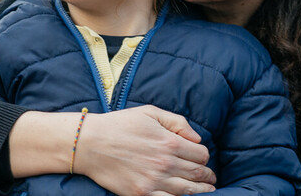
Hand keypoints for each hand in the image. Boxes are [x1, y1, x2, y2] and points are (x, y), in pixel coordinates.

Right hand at [74, 105, 216, 194]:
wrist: (90, 144)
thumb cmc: (119, 125)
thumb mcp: (150, 113)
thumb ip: (177, 122)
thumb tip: (197, 138)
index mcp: (169, 141)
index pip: (201, 154)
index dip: (204, 157)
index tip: (202, 159)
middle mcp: (165, 163)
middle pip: (198, 173)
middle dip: (207, 176)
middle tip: (211, 178)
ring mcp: (154, 180)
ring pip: (189, 191)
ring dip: (202, 191)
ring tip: (207, 191)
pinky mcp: (142, 194)